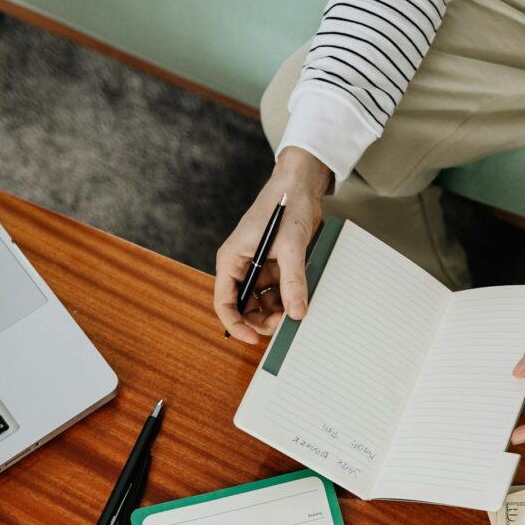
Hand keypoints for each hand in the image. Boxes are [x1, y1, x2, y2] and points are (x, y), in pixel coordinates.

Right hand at [214, 147, 332, 342]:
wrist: (300, 185)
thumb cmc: (285, 206)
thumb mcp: (290, 246)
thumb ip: (293, 281)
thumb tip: (297, 313)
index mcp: (231, 260)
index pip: (224, 303)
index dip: (236, 325)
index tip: (254, 338)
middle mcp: (241, 267)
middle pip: (244, 308)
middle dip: (262, 319)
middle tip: (285, 322)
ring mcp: (258, 268)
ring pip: (262, 303)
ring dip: (277, 311)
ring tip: (296, 308)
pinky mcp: (274, 267)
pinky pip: (278, 293)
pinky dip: (288, 299)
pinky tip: (300, 296)